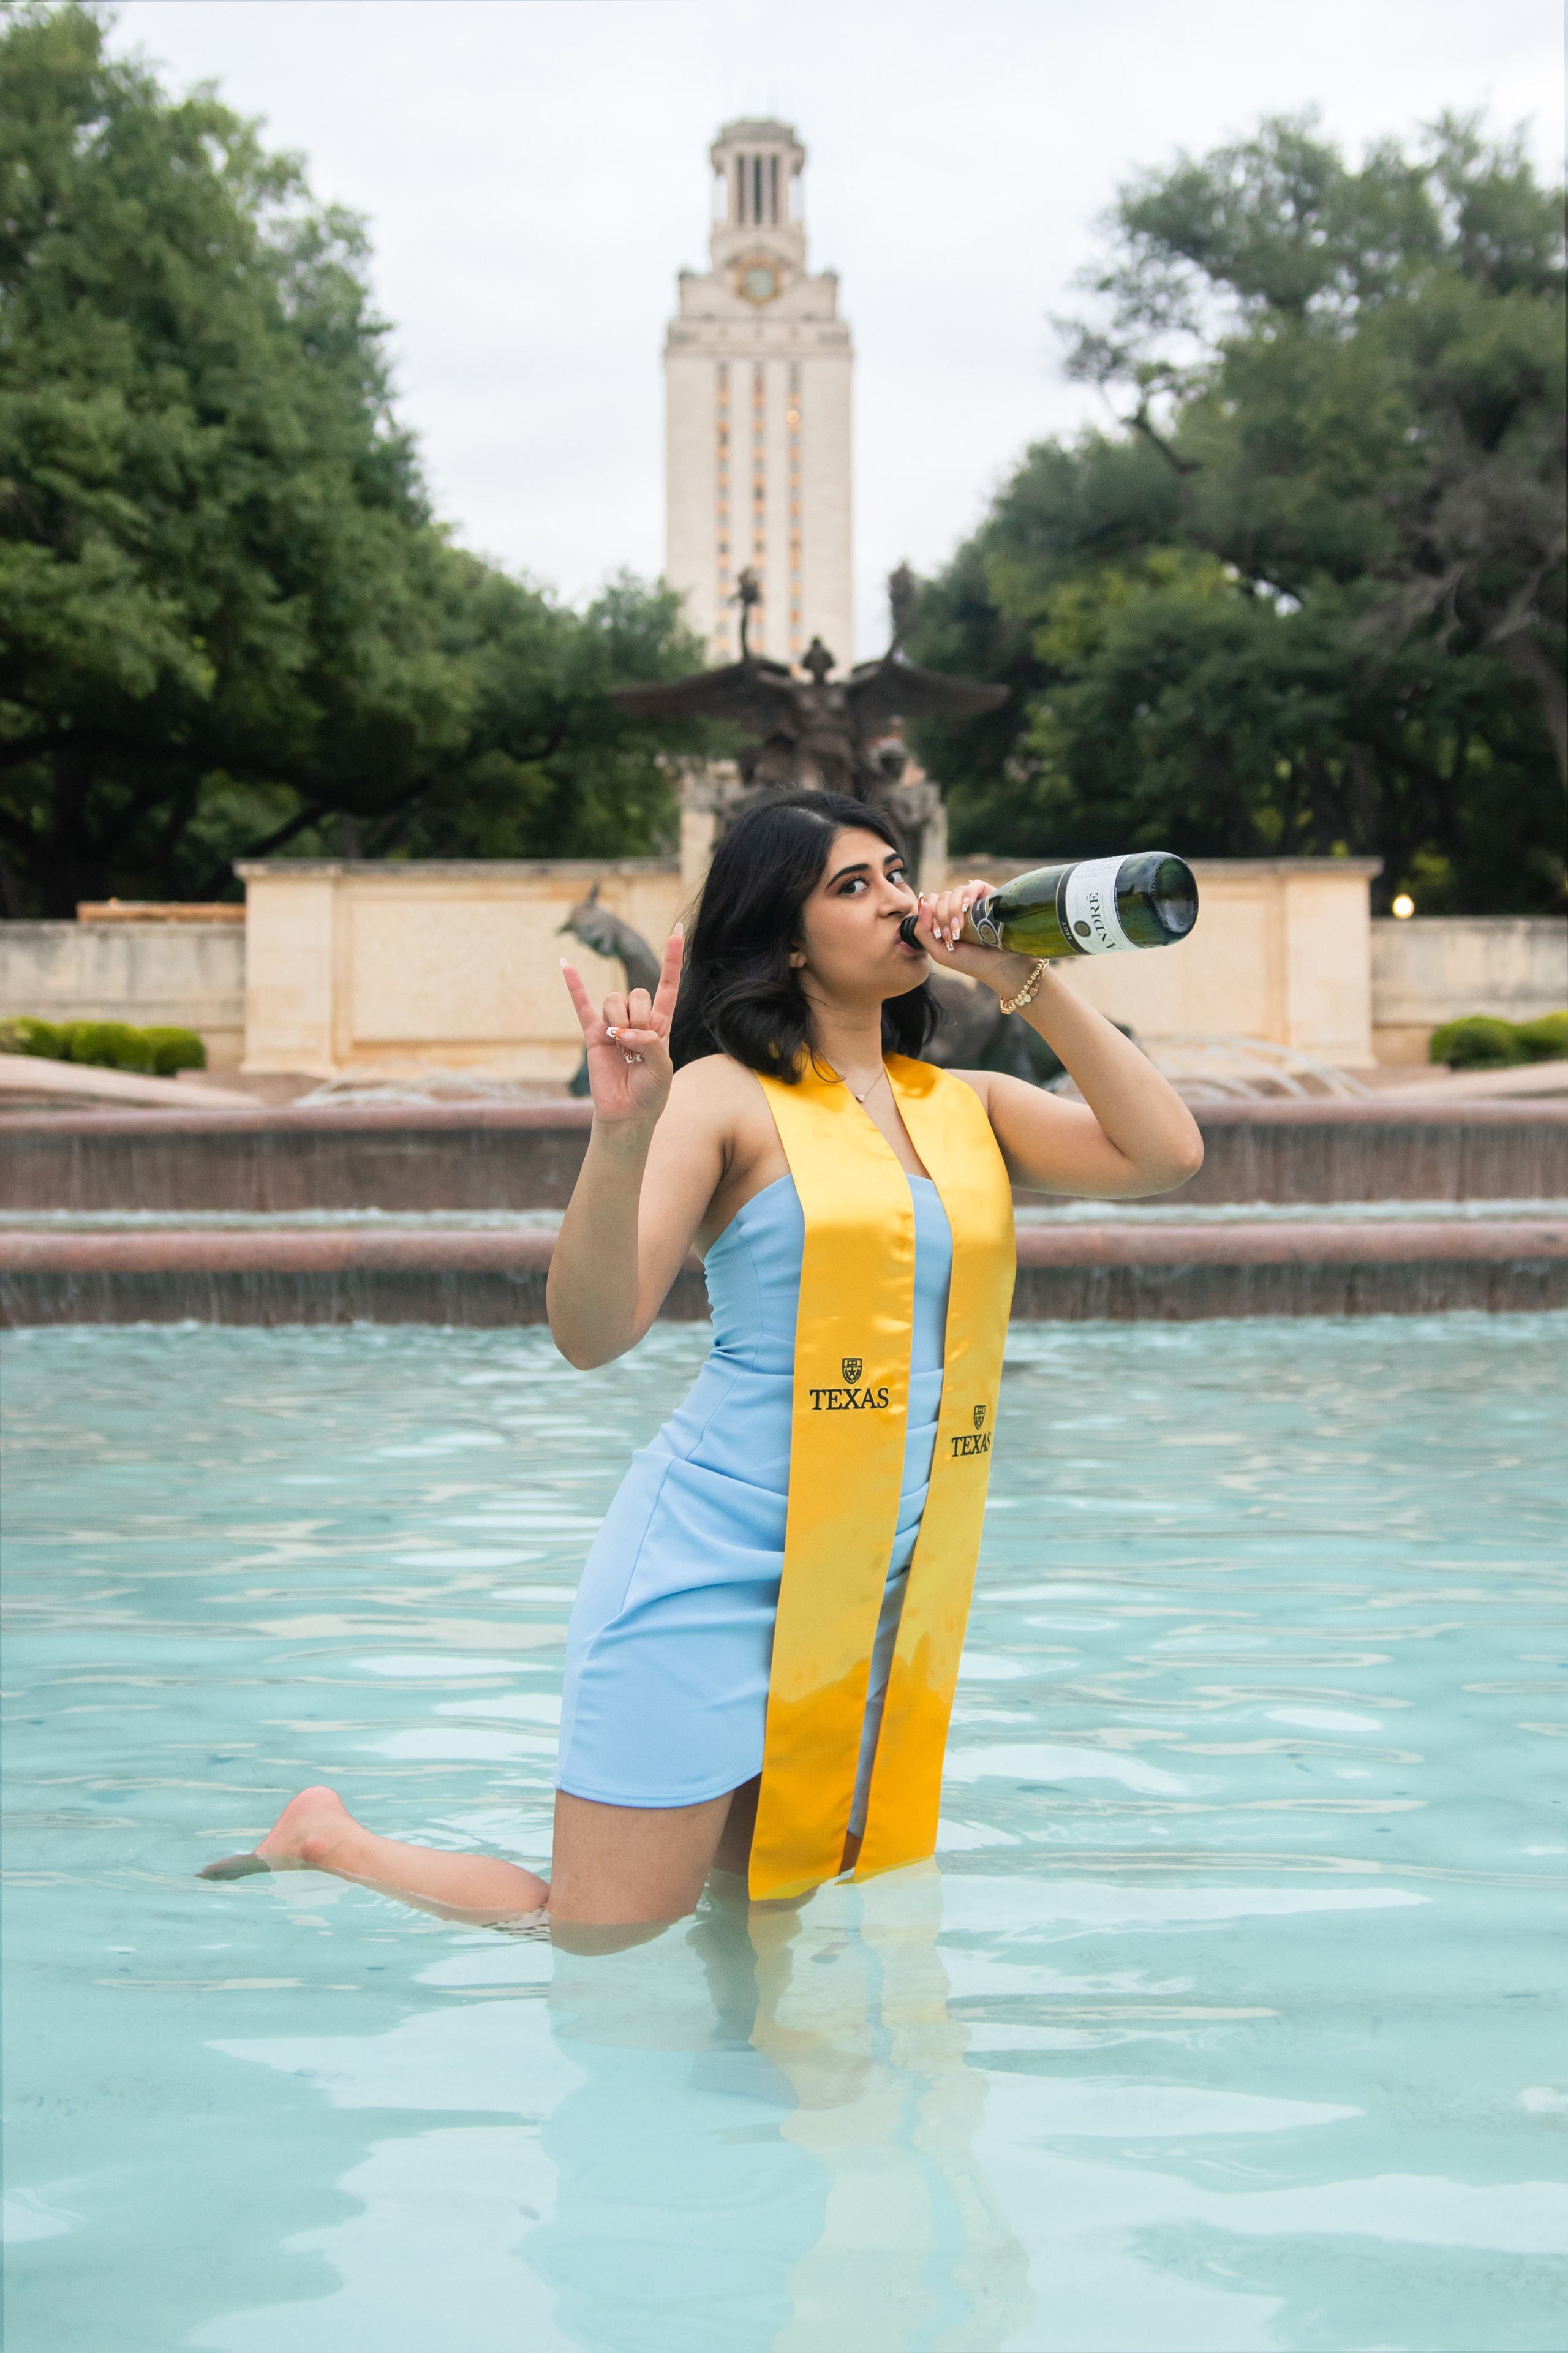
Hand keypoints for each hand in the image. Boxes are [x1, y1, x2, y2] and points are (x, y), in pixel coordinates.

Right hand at [560, 925, 682, 1126]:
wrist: (628, 1114)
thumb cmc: (651, 1093)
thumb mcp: (662, 1069)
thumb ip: (649, 1044)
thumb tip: (622, 1031)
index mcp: (660, 1023)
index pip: (668, 984)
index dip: (673, 958)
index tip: (678, 929)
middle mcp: (637, 1019)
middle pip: (637, 993)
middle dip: (639, 1016)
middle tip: (637, 1043)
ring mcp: (613, 1025)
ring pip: (614, 1000)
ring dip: (619, 1021)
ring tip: (620, 1046)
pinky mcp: (593, 1035)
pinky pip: (582, 1006)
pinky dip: (574, 986)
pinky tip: (565, 965)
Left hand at [913, 882, 1037, 1003]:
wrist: (1000, 966)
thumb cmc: (971, 962)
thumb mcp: (940, 952)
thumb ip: (922, 932)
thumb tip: (923, 904)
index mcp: (945, 920)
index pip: (930, 903)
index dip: (930, 914)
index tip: (940, 934)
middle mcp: (958, 909)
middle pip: (941, 897)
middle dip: (943, 917)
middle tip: (953, 936)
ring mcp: (974, 903)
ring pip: (955, 892)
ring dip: (953, 910)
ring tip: (961, 929)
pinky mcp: (990, 898)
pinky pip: (974, 885)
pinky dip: (968, 893)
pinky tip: (968, 906)